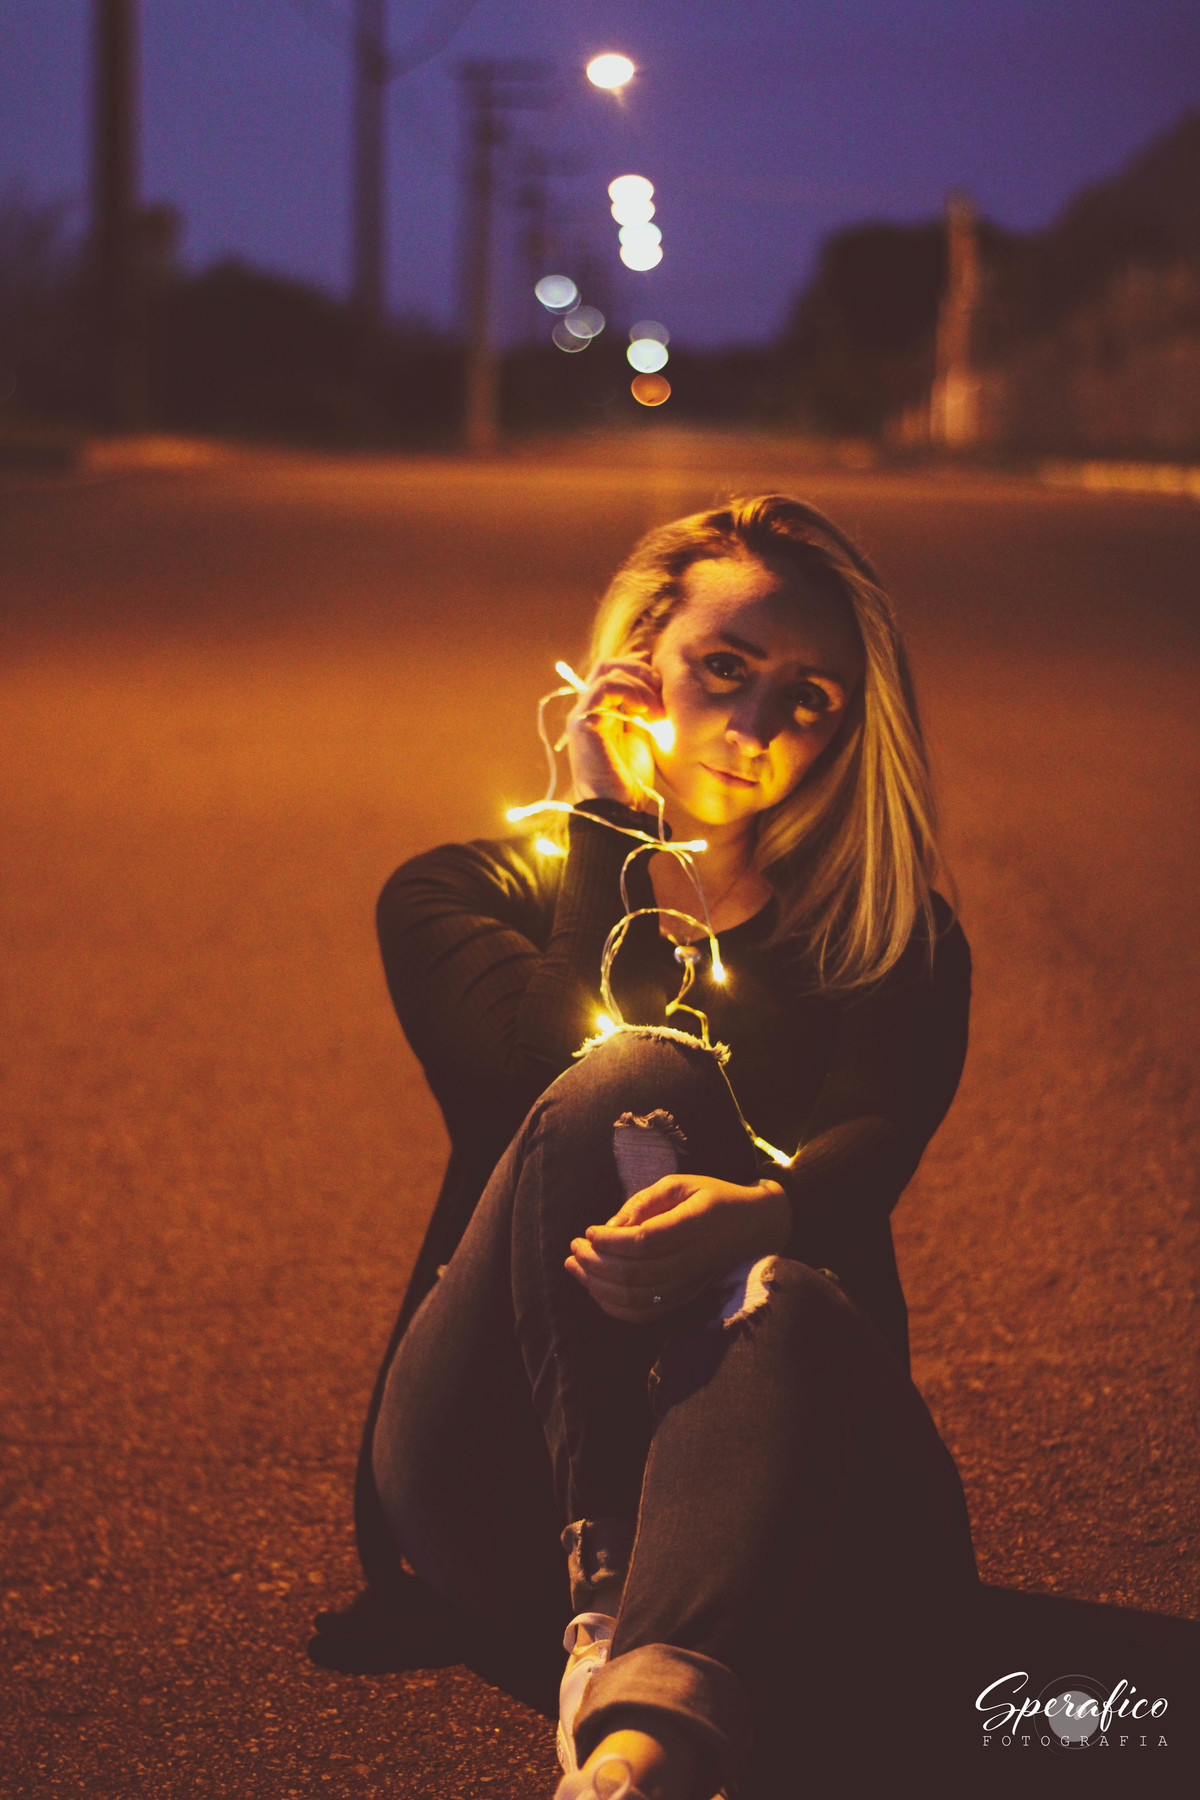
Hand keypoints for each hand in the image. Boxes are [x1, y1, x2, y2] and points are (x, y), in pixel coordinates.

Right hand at [564, 657, 664, 807]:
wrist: (618, 808)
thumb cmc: (631, 780)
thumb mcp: (643, 737)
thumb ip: (643, 712)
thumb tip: (656, 687)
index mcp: (601, 712)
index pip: (614, 672)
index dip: (639, 668)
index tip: (663, 683)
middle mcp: (588, 709)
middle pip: (608, 665)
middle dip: (639, 669)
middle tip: (661, 689)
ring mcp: (583, 714)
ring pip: (607, 671)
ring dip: (639, 683)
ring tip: (656, 708)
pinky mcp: (583, 722)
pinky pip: (604, 688)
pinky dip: (629, 691)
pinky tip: (645, 710)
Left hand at [565, 1173, 790, 1322]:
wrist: (751, 1226)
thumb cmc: (711, 1198)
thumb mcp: (680, 1184)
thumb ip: (643, 1202)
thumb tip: (609, 1227)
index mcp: (693, 1226)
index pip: (644, 1243)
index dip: (609, 1241)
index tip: (588, 1230)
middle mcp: (691, 1261)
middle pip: (634, 1274)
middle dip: (594, 1262)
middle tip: (574, 1247)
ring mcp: (687, 1285)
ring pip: (635, 1298)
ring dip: (597, 1286)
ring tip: (575, 1267)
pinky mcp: (683, 1299)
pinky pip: (644, 1314)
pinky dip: (614, 1308)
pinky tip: (595, 1290)